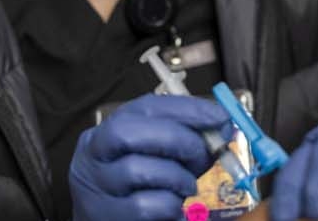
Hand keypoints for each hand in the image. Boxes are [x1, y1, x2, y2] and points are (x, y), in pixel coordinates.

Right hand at [70, 93, 231, 220]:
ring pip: (137, 169)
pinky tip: (174, 208)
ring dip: (176, 177)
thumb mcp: (160, 159)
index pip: (145, 107)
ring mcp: (95, 185)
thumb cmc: (140, 190)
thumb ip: (187, 142)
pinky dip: (169, 205)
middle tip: (202, 154)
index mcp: (108, 130)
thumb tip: (224, 127)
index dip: (185, 109)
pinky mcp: (105, 214)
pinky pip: (143, 205)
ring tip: (188, 187)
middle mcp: (93, 154)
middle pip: (127, 132)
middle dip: (175, 138)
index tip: (219, 115)